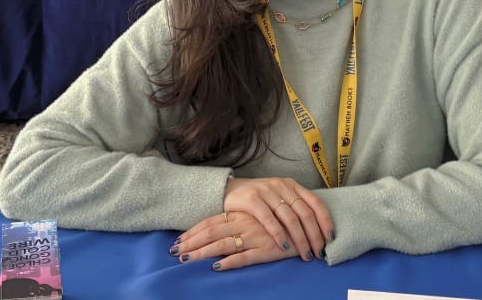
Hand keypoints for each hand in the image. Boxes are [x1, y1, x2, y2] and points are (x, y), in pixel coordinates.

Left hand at [173, 211, 295, 270]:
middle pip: (211, 233)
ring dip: (202, 253)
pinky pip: (244, 257)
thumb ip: (239, 221)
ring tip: (185, 260)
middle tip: (173, 252)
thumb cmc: (280, 222)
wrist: (308, 225)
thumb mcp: (257, 217)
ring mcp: (254, 236)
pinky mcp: (265, 250)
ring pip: (222, 244)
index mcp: (241, 214)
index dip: (193, 232)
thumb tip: (218, 230)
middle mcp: (244, 223)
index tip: (177, 241)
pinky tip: (216, 267)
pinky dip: (229, 263)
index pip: (210, 222)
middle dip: (190, 243)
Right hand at [222, 177, 332, 261]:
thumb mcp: (279, 197)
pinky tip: (284, 246)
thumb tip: (317, 229)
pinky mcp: (253, 200)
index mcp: (292, 185)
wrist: (229, 190)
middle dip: (314, 235)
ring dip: (300, 239)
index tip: (331, 238)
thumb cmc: (258, 198)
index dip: (325, 221)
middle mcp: (282, 186)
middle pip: (305, 213)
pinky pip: (270, 220)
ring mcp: (267, 192)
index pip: (316, 202)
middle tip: (318, 252)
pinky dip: (279, 234)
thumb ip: (295, 207)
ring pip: (290, 218)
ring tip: (305, 254)